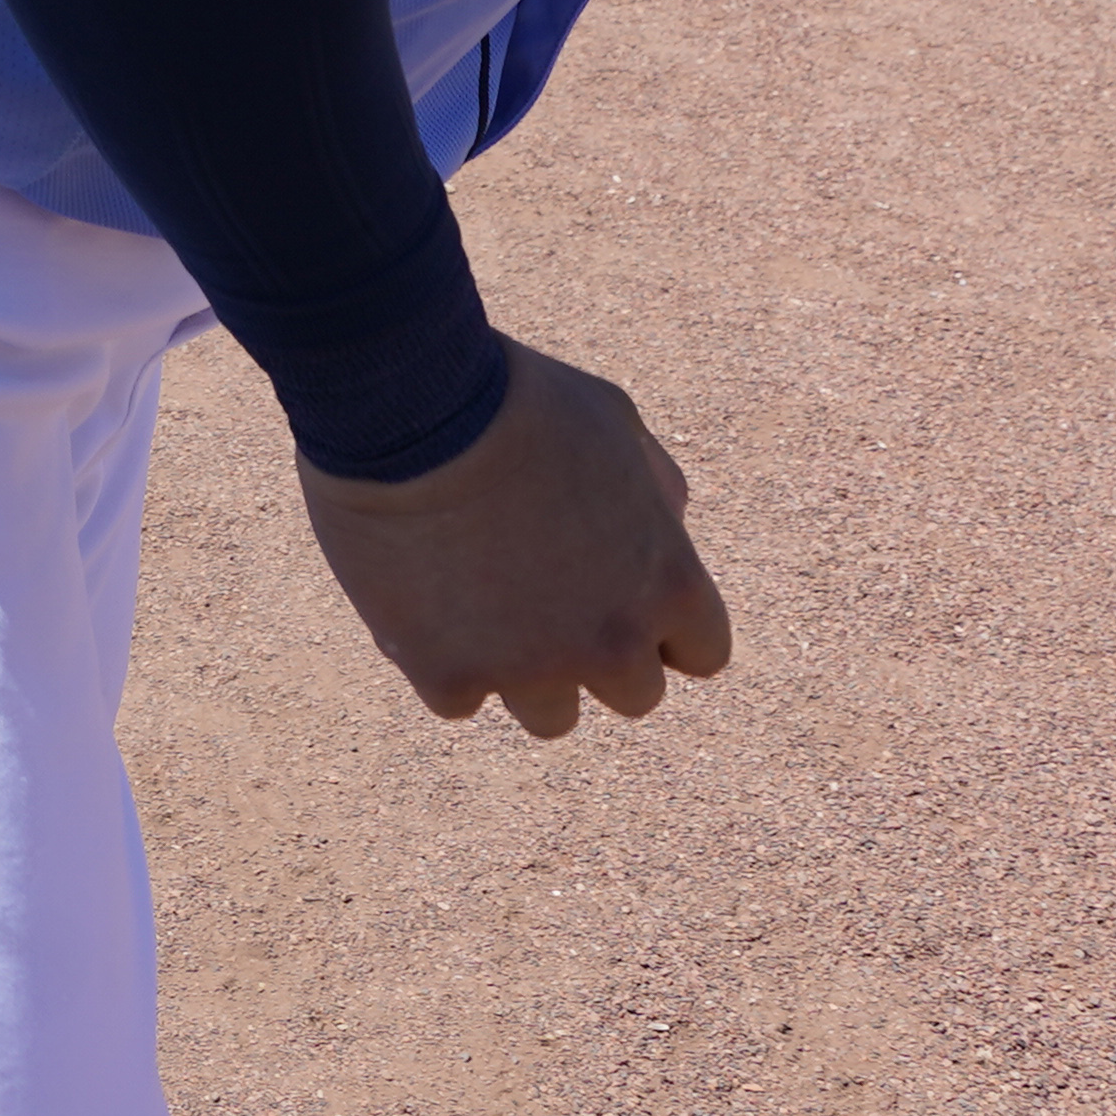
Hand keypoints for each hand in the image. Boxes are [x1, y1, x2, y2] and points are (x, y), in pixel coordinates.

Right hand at [295, 343, 732, 736]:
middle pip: (634, 697)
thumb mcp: (615, 423)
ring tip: (480, 602)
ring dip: (525, 671)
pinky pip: (459, 699)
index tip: (624, 600)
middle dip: (599, 654)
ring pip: (550, 715)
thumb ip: (654, 487)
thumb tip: (667, 525)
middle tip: (551, 602)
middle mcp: (612, 644)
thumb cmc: (520, 401)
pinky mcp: (448, 677)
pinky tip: (421, 599)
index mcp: (670, 584)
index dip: (663, 626)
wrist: (413, 408)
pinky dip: (442, 660)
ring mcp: (530, 670)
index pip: (702, 653)